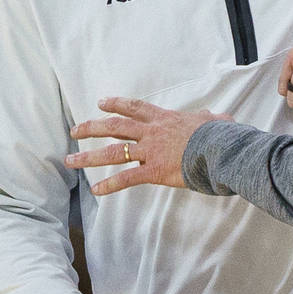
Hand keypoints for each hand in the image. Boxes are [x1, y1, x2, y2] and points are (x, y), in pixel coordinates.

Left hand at [67, 97, 227, 194]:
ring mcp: (150, 152)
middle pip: (114, 127)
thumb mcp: (215, 122)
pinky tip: (95, 190)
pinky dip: (109, 185)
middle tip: (74, 131)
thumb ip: (210, 120)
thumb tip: (219, 118)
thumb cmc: (222, 136)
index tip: (100, 103)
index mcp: (164, 119)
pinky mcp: (154, 172)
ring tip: (70, 160)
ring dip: (89, 156)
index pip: (134, 107)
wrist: (222, 150)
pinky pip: (127, 178)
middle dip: (91, 128)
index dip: (115, 104)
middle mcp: (152, 132)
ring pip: (113, 151)